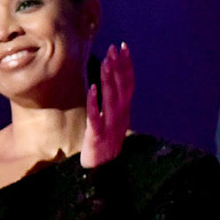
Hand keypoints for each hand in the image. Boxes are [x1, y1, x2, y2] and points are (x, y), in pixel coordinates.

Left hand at [81, 43, 131, 167]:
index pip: (128, 84)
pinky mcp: (97, 136)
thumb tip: (111, 82)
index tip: (123, 47)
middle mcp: (121, 117)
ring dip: (108, 79)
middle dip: (118, 66)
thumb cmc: (106, 144)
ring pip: (111, 99)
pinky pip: (96, 117)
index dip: (127, 65)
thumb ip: (114, 104)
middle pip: (121, 88)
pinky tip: (91, 89)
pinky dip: (95, 102)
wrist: (104, 172)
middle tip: (114, 48)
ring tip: (105, 61)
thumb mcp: (114, 121)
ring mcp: (111, 126)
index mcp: (124, 112)